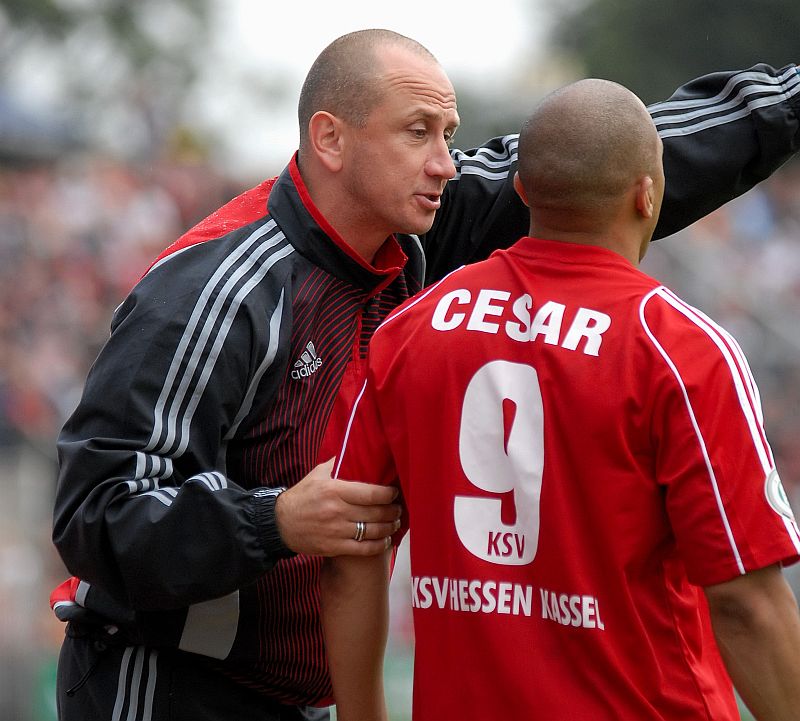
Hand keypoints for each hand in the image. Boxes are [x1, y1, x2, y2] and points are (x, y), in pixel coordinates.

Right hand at [275, 459, 401, 555]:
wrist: (280, 523)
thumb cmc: (301, 496)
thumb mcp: (317, 475)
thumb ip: (337, 464)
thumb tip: (354, 449)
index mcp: (334, 490)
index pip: (370, 492)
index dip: (388, 494)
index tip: (395, 492)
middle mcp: (337, 511)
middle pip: (375, 513)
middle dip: (393, 511)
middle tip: (399, 508)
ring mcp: (336, 531)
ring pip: (372, 531)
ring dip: (389, 528)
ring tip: (395, 523)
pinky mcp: (334, 547)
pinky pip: (363, 549)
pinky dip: (378, 545)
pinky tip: (386, 540)